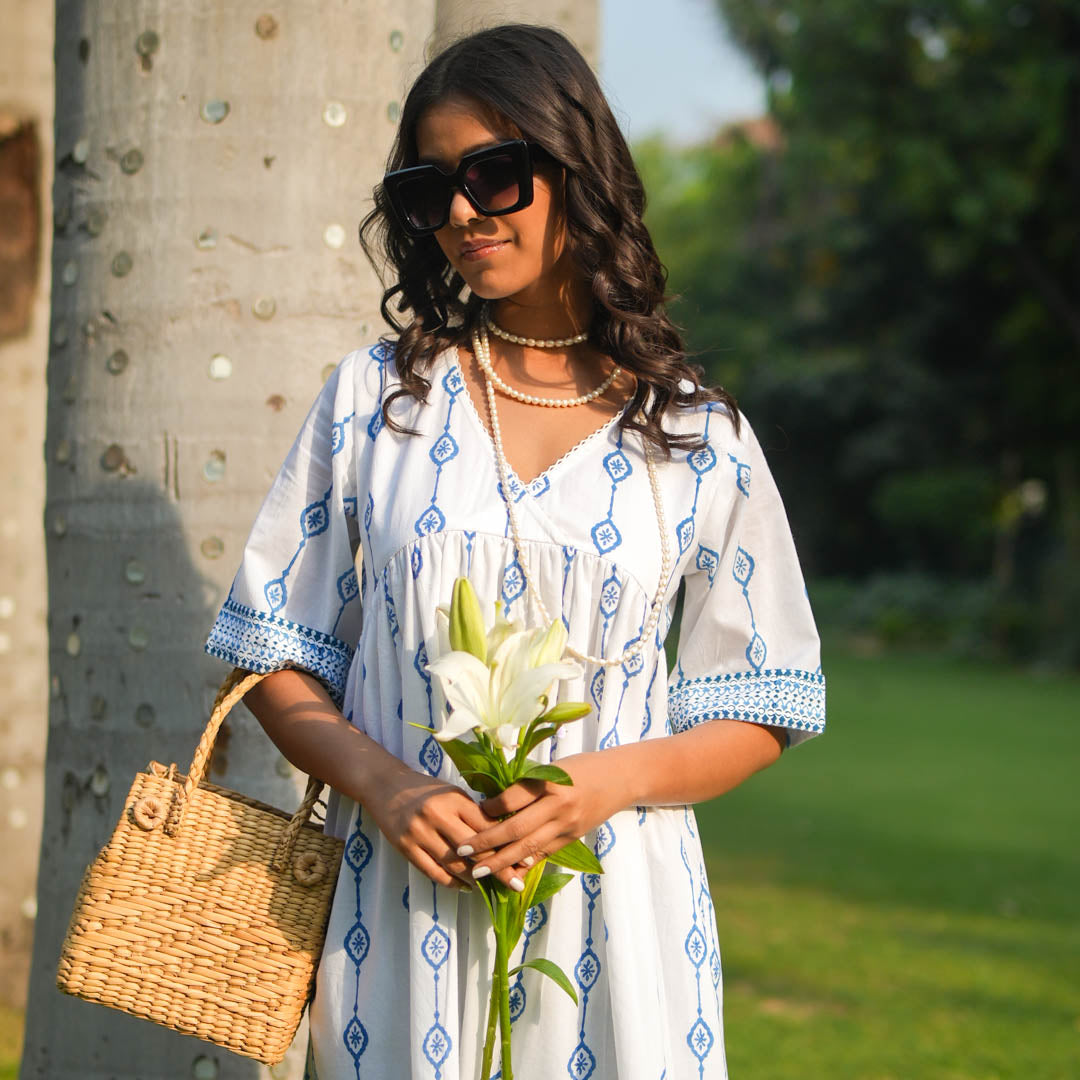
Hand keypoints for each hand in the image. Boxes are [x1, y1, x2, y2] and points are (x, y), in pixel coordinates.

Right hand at [365, 763, 526, 892]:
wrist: (386, 787)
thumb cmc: (427, 791)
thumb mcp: (453, 794)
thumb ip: (474, 813)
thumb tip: (504, 835)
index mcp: (454, 800)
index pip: (485, 826)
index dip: (506, 844)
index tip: (524, 858)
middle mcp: (437, 816)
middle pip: (474, 849)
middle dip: (498, 869)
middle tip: (516, 884)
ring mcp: (420, 833)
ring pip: (454, 865)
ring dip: (475, 879)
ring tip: (491, 888)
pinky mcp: (406, 848)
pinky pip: (433, 872)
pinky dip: (452, 883)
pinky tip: (465, 888)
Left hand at [456, 752, 628, 879]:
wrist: (621, 778)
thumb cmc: (582, 767)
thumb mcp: (554, 768)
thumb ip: (528, 785)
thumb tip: (494, 804)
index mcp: (550, 781)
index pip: (513, 798)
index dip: (490, 807)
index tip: (473, 811)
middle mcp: (558, 805)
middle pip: (516, 828)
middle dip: (486, 842)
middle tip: (462, 850)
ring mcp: (567, 825)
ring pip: (528, 847)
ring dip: (500, 862)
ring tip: (478, 871)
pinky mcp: (572, 838)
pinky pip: (544, 854)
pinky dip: (524, 864)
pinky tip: (507, 875)